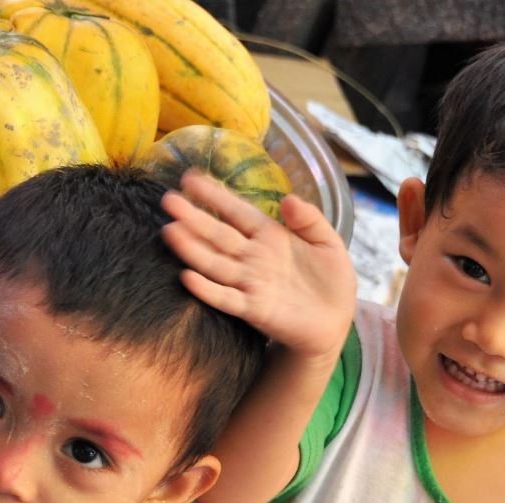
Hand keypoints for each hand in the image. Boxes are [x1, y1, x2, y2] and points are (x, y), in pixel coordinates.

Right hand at [161, 170, 356, 362]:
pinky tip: (188, 277)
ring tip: (171, 232)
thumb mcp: (328, 242)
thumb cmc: (332, 281)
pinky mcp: (254, 309)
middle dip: (194, 217)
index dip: (214, 195)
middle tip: (168, 201)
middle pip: (218, 235)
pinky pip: (226, 298)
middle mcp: (253, 257)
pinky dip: (207, 289)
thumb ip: (310, 220)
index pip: (236, 211)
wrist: (336, 322)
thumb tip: (288, 199)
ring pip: (216, 263)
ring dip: (193, 249)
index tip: (190, 179)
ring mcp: (251, 283)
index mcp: (269, 236)